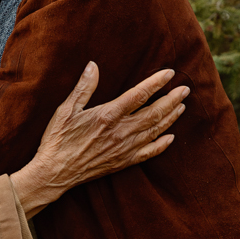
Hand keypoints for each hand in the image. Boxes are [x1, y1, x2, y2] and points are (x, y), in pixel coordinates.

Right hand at [11, 63, 187, 217]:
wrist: (54, 173)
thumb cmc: (57, 140)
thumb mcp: (65, 110)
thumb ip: (83, 88)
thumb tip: (93, 65)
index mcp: (108, 116)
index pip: (139, 95)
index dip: (156, 83)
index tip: (169, 73)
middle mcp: (121, 132)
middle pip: (154, 113)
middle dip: (172, 99)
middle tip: (185, 88)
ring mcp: (124, 149)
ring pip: (155, 131)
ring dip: (171, 118)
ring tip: (182, 106)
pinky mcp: (123, 162)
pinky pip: (149, 153)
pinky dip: (162, 145)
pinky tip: (171, 138)